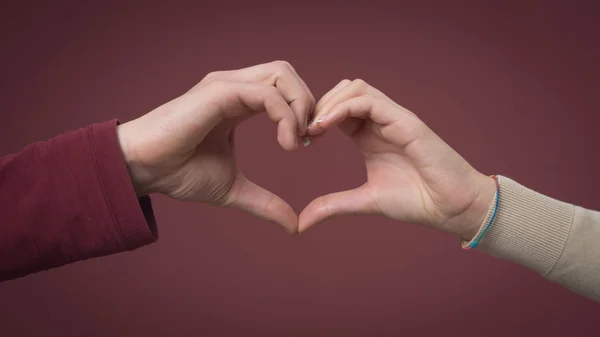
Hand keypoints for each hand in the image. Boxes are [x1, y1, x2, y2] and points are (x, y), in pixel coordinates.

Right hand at [117, 61, 314, 232]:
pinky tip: (286, 144)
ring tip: (296, 141)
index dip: (303, 112)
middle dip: (307, 102)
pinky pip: (266, 93)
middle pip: (287, 73)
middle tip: (308, 138)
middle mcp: (235, 87)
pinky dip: (285, 116)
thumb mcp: (233, 189)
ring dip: (300, 105)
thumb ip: (265, 203)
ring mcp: (226, 86)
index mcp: (239, 102)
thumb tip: (294, 226)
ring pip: (281, 74)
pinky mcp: (218, 92)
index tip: (306, 144)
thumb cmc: (179, 173)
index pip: (284, 89)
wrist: (144, 171)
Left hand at [300, 79, 495, 238]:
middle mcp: (380, 122)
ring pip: (354, 88)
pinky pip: (369, 100)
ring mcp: (393, 118)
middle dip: (318, 106)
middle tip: (303, 131)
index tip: (299, 140)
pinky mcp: (405, 121)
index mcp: (369, 136)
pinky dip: (343, 107)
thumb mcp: (364, 201)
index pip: (337, 109)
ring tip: (313, 128)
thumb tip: (302, 222)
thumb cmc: (417, 201)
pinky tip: (326, 126)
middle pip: (343, 91)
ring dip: (329, 103)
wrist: (452, 208)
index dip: (315, 118)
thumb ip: (333, 206)